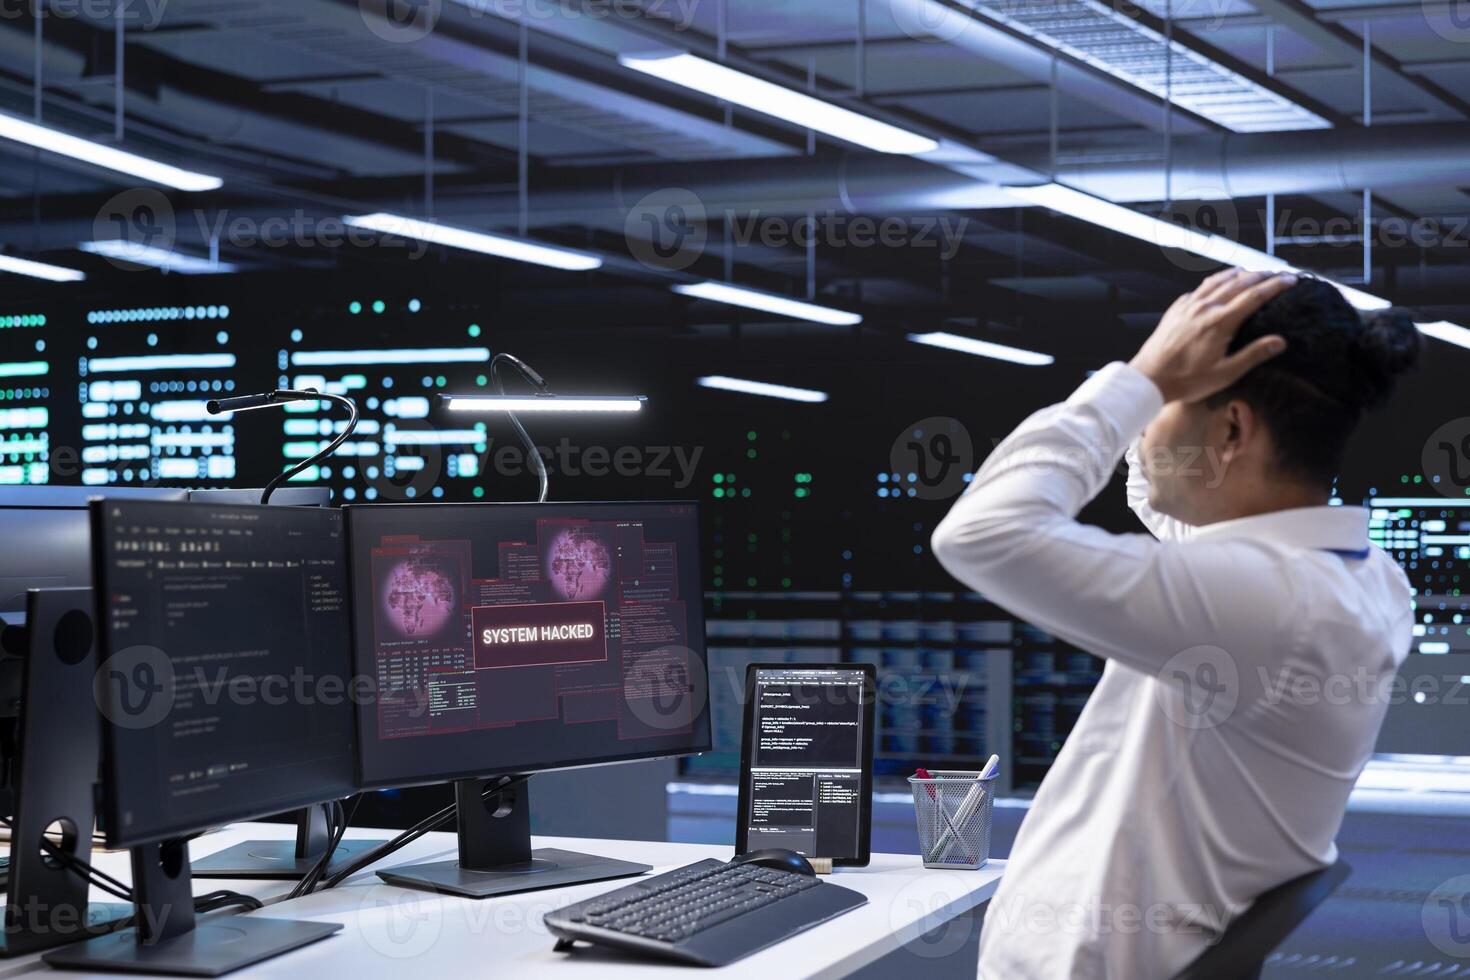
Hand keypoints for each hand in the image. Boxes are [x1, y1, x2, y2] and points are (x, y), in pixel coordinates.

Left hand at [1129, 269, 1294, 403]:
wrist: (1148, 379)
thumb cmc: (1187, 381)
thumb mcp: (1225, 373)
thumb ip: (1253, 354)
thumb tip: (1280, 341)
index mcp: (1220, 322)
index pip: (1254, 296)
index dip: (1275, 286)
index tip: (1291, 280)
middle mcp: (1204, 308)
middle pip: (1238, 283)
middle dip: (1260, 276)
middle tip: (1276, 273)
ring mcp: (1187, 306)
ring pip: (1216, 282)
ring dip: (1237, 274)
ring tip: (1250, 272)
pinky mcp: (1175, 309)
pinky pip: (1199, 289)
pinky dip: (1214, 283)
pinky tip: (1218, 285)